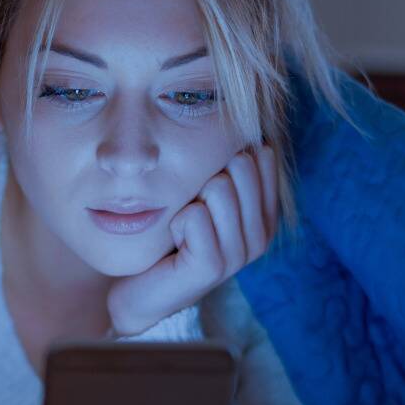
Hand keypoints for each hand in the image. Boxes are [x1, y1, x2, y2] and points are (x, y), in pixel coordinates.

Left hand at [106, 145, 278, 336]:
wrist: (139, 288)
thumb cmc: (170, 234)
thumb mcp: (202, 193)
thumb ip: (226, 163)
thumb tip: (239, 116)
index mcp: (265, 213)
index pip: (262, 155)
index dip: (223, 159)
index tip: (206, 189)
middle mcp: (262, 234)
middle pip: (241, 165)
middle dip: (204, 179)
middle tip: (191, 212)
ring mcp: (240, 254)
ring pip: (218, 188)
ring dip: (188, 202)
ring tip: (183, 229)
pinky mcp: (213, 267)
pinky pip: (194, 216)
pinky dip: (176, 222)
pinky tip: (175, 243)